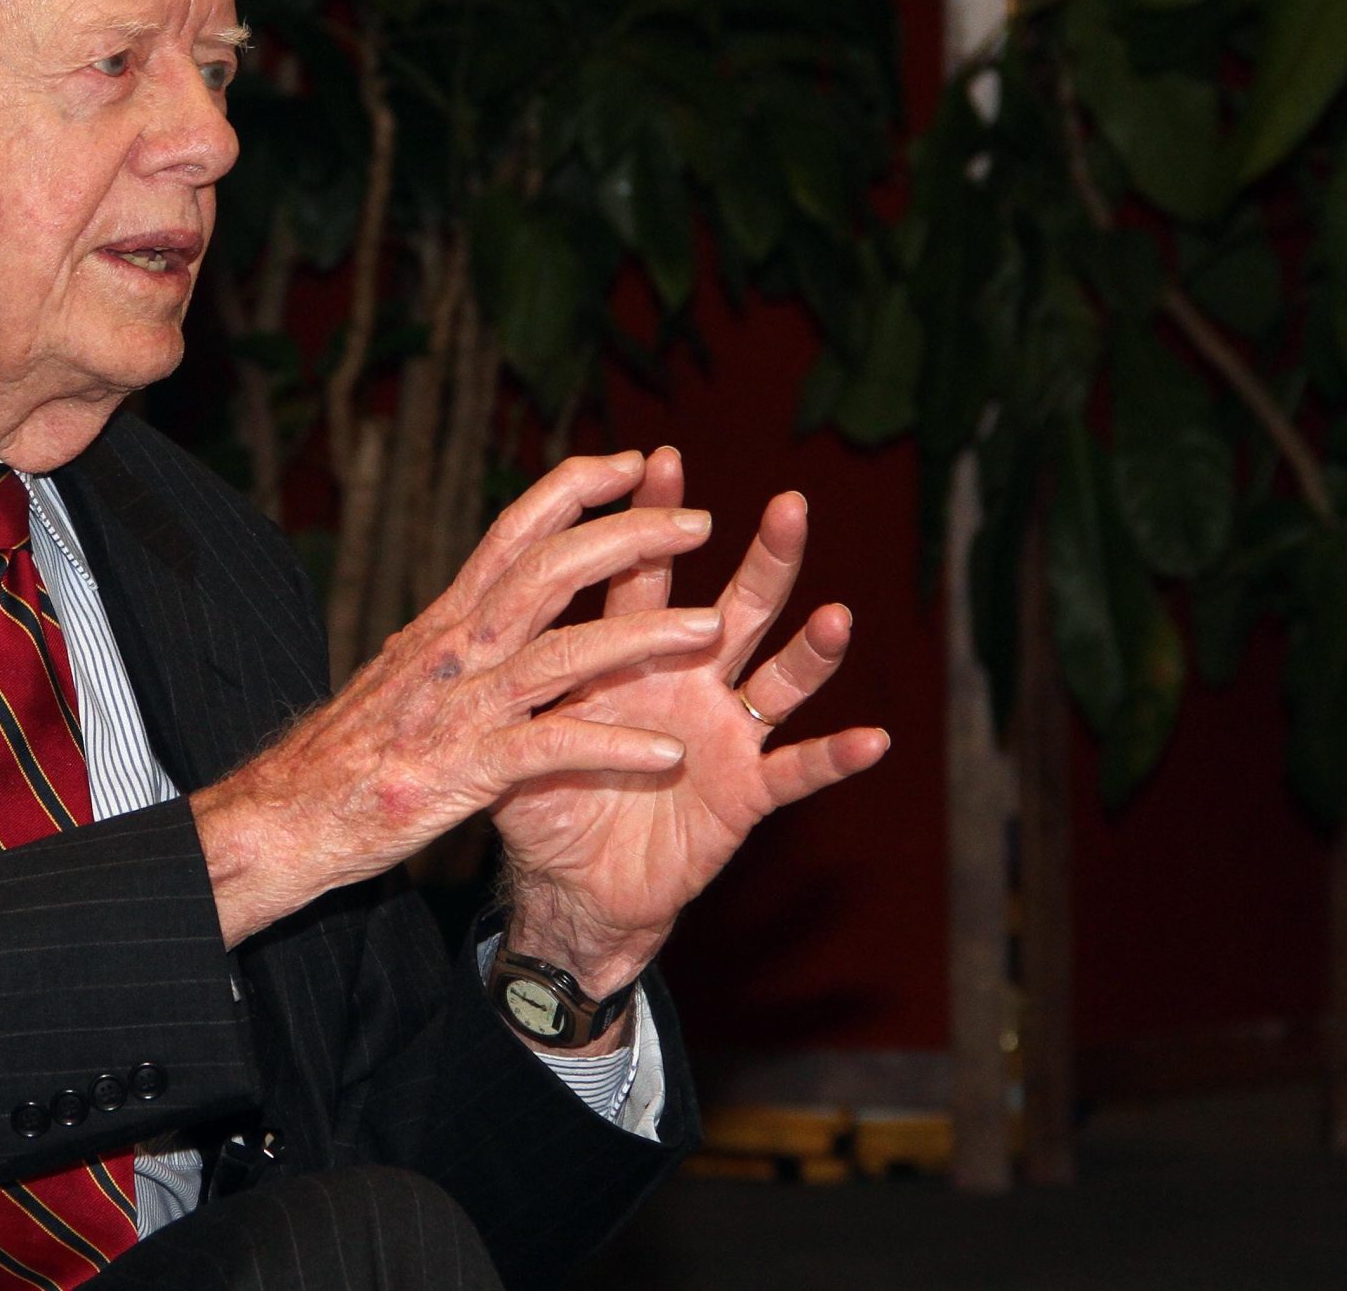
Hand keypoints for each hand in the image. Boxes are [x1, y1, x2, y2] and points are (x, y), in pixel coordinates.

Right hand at [191, 452, 723, 947]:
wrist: (281, 818)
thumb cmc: (342, 751)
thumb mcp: (398, 675)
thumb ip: (443, 642)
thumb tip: (466, 609)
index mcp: (442, 622)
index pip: (514, 533)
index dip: (575, 490)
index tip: (633, 463)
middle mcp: (452, 649)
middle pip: (549, 571)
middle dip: (629, 540)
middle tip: (700, 523)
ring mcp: (459, 709)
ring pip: (562, 654)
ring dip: (641, 635)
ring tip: (712, 626)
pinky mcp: (463, 773)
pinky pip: (551, 751)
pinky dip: (612, 745)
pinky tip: (668, 753)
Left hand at [493, 448, 888, 1001]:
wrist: (568, 886)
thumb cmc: (546, 798)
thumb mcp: (520, 728)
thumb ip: (516, 670)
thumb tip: (473, 608)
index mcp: (632, 655)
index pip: (645, 576)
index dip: (653, 522)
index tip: (661, 461)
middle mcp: (692, 680)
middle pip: (739, 608)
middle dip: (766, 558)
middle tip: (790, 505)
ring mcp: (726, 734)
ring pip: (781, 680)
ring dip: (813, 651)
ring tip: (837, 616)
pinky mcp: (745, 793)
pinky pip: (797, 771)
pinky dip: (835, 757)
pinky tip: (873, 738)